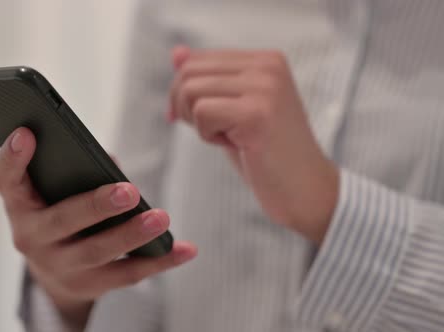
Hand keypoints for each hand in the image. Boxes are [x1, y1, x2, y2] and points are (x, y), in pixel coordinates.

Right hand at [0, 127, 196, 328]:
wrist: (53, 270)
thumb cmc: (57, 210)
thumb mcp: (52, 191)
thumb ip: (74, 170)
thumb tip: (111, 165)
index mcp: (20, 204)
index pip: (4, 180)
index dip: (12, 158)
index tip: (26, 134)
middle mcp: (31, 238)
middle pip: (61, 221)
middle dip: (96, 206)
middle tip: (130, 191)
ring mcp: (58, 266)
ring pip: (96, 252)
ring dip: (132, 235)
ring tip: (162, 218)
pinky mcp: (87, 286)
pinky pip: (126, 275)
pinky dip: (159, 261)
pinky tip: (185, 249)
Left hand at [169, 46, 337, 243]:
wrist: (304, 189)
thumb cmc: (265, 152)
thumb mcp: (232, 109)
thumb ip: (207, 79)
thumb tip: (176, 53)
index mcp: (265, 59)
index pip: (197, 60)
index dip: (182, 93)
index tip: (190, 119)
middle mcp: (267, 66)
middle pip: (189, 73)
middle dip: (185, 107)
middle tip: (213, 132)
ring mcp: (264, 87)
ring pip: (191, 91)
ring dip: (199, 123)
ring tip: (230, 137)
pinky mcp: (256, 113)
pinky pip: (202, 113)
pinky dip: (208, 136)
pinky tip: (237, 145)